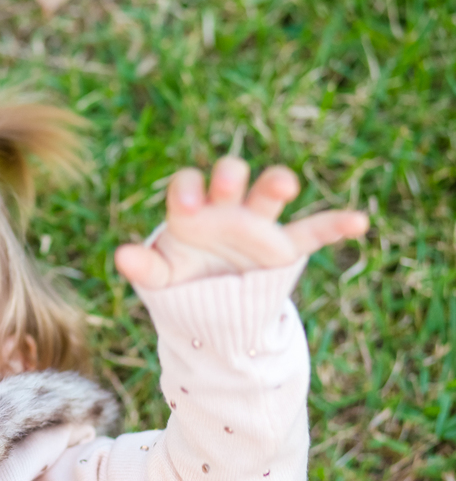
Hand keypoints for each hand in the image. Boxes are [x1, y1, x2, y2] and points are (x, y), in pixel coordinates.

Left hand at [114, 156, 368, 289]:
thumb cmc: (182, 280)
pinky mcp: (283, 248)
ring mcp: (258, 225)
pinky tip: (359, 223)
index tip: (186, 205)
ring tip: (284, 184)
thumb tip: (120, 255)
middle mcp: (226, 208)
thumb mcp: (160, 278)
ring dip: (275, 184)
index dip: (187, 189)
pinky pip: (313, 231)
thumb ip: (144, 267)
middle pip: (230, 178)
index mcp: (192, 209)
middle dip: (229, 174)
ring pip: (269, 195)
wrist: (212, 305)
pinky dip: (336, 225)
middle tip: (228, 179)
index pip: (187, 185)